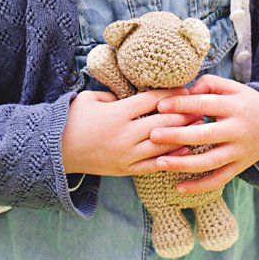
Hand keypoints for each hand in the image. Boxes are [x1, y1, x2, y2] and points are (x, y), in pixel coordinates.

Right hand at [61, 88, 202, 176]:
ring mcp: (127, 154)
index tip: (186, 90)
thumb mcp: (90, 99)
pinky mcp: (126, 169)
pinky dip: (172, 158)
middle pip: (163, 122)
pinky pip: (155, 164)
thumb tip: (135, 94)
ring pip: (163, 145)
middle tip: (201, 108)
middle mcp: (125, 134)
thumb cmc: (72, 120)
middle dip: (185, 115)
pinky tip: (185, 151)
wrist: (57, 151)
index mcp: (117, 113)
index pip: (151, 100)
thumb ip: (114, 94)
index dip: (171, 95)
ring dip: (184, 136)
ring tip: (199, 128)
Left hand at [150, 74, 258, 193]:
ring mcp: (239, 152)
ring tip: (159, 163)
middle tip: (152, 135)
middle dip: (177, 136)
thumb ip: (208, 84)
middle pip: (204, 135)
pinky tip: (178, 188)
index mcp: (235, 107)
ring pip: (209, 162)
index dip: (182, 105)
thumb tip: (184, 91)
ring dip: (183, 164)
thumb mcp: (232, 87)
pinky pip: (218, 180)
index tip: (160, 106)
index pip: (205, 104)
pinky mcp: (239, 168)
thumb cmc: (245, 103)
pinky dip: (198, 186)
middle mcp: (238, 131)